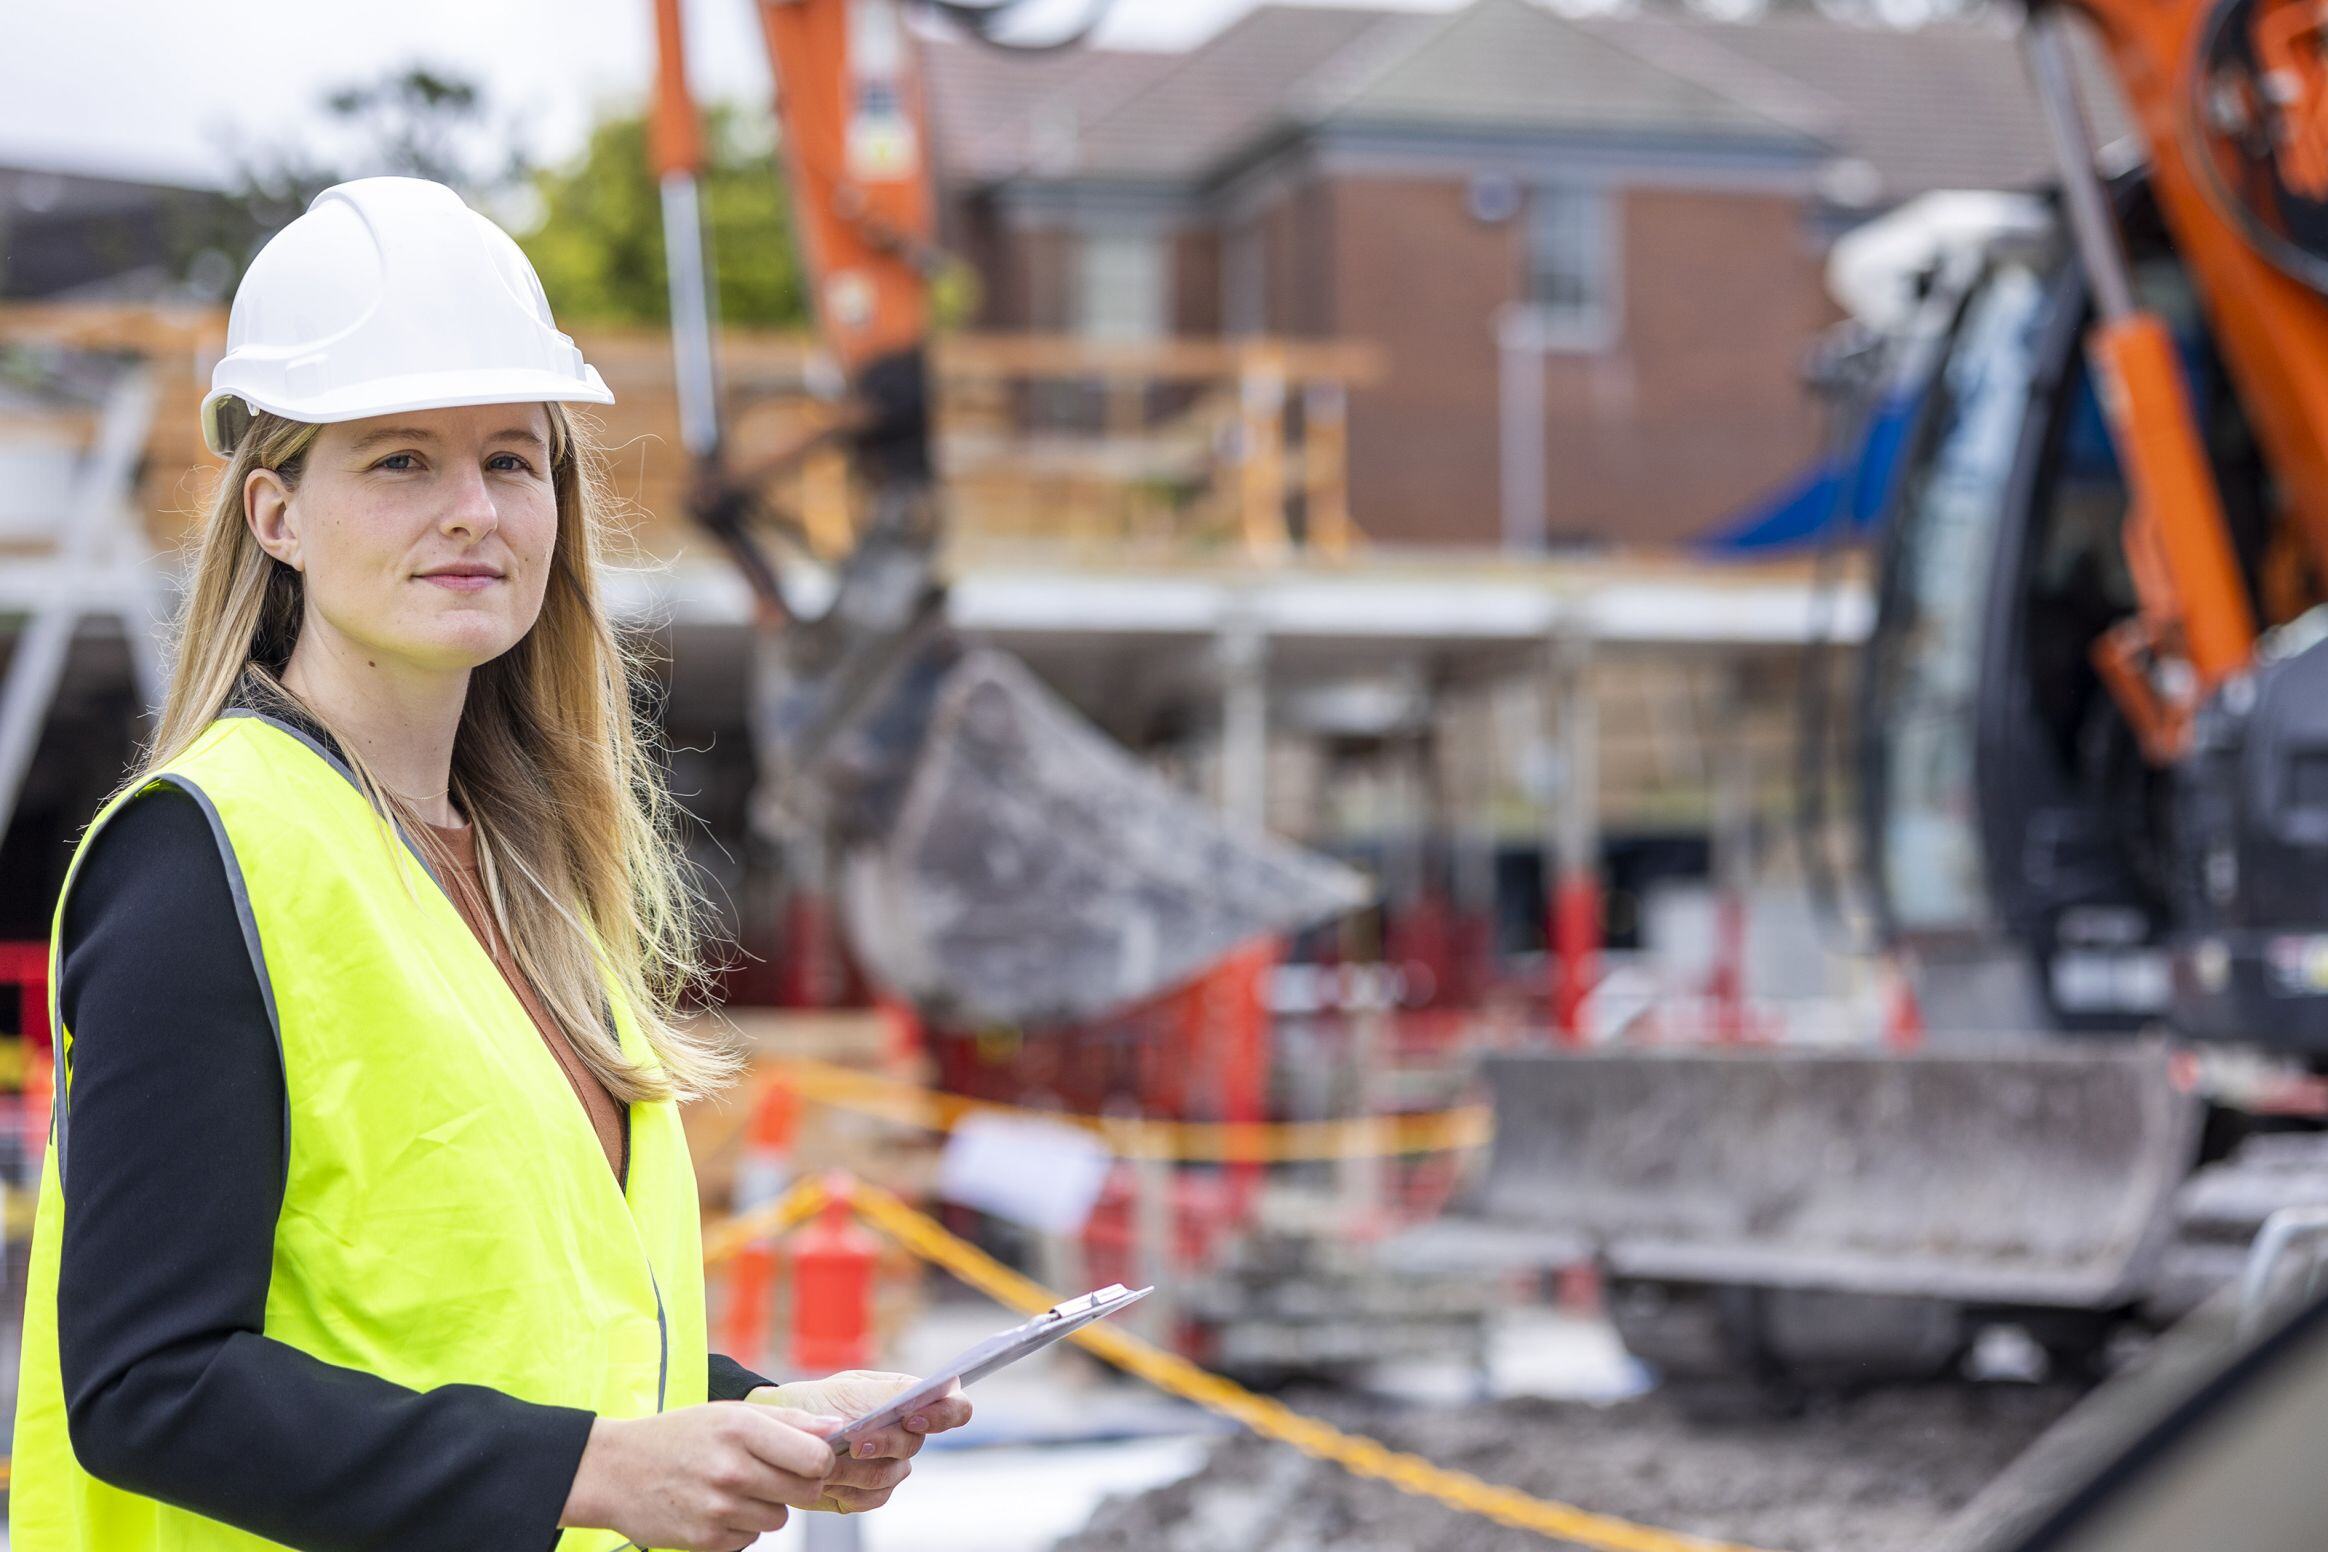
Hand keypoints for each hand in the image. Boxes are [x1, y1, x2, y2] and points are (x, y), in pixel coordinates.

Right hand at [558, 1402, 841, 1551]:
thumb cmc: (679, 1436)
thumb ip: (788, 1420)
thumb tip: (838, 1428)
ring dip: (768, 1506)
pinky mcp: (706, 1539)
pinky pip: (751, 1538)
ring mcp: (718, 1508)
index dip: (821, 1459)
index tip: (808, 1456)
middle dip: (799, 1484)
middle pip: (806, 1491)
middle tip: (772, 1473)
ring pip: (780, 1518)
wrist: (615, 1471)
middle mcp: (732, 1469)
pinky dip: (742, 1526)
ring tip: (736, 1488)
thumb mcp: (729, 1414)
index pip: (816, 1457)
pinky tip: (717, 1507)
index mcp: (741, 1429)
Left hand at [747, 1370, 974, 1513]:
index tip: (911, 1416)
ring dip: (855, 1468)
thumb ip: (886, 1392)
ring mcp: (893, 1466)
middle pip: (914, 1444)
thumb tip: (914, 1397)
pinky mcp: (872, 1492)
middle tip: (851, 1442)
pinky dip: (847, 1490)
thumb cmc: (819, 1402)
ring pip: (890, 1475)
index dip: (943, 1414)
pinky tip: (828, 1480)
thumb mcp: (849, 1386)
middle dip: (882, 1443)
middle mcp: (908, 1434)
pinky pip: (873, 1498)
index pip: (954, 1407)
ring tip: (825, 1459)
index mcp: (911, 1399)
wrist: (786, 1433)